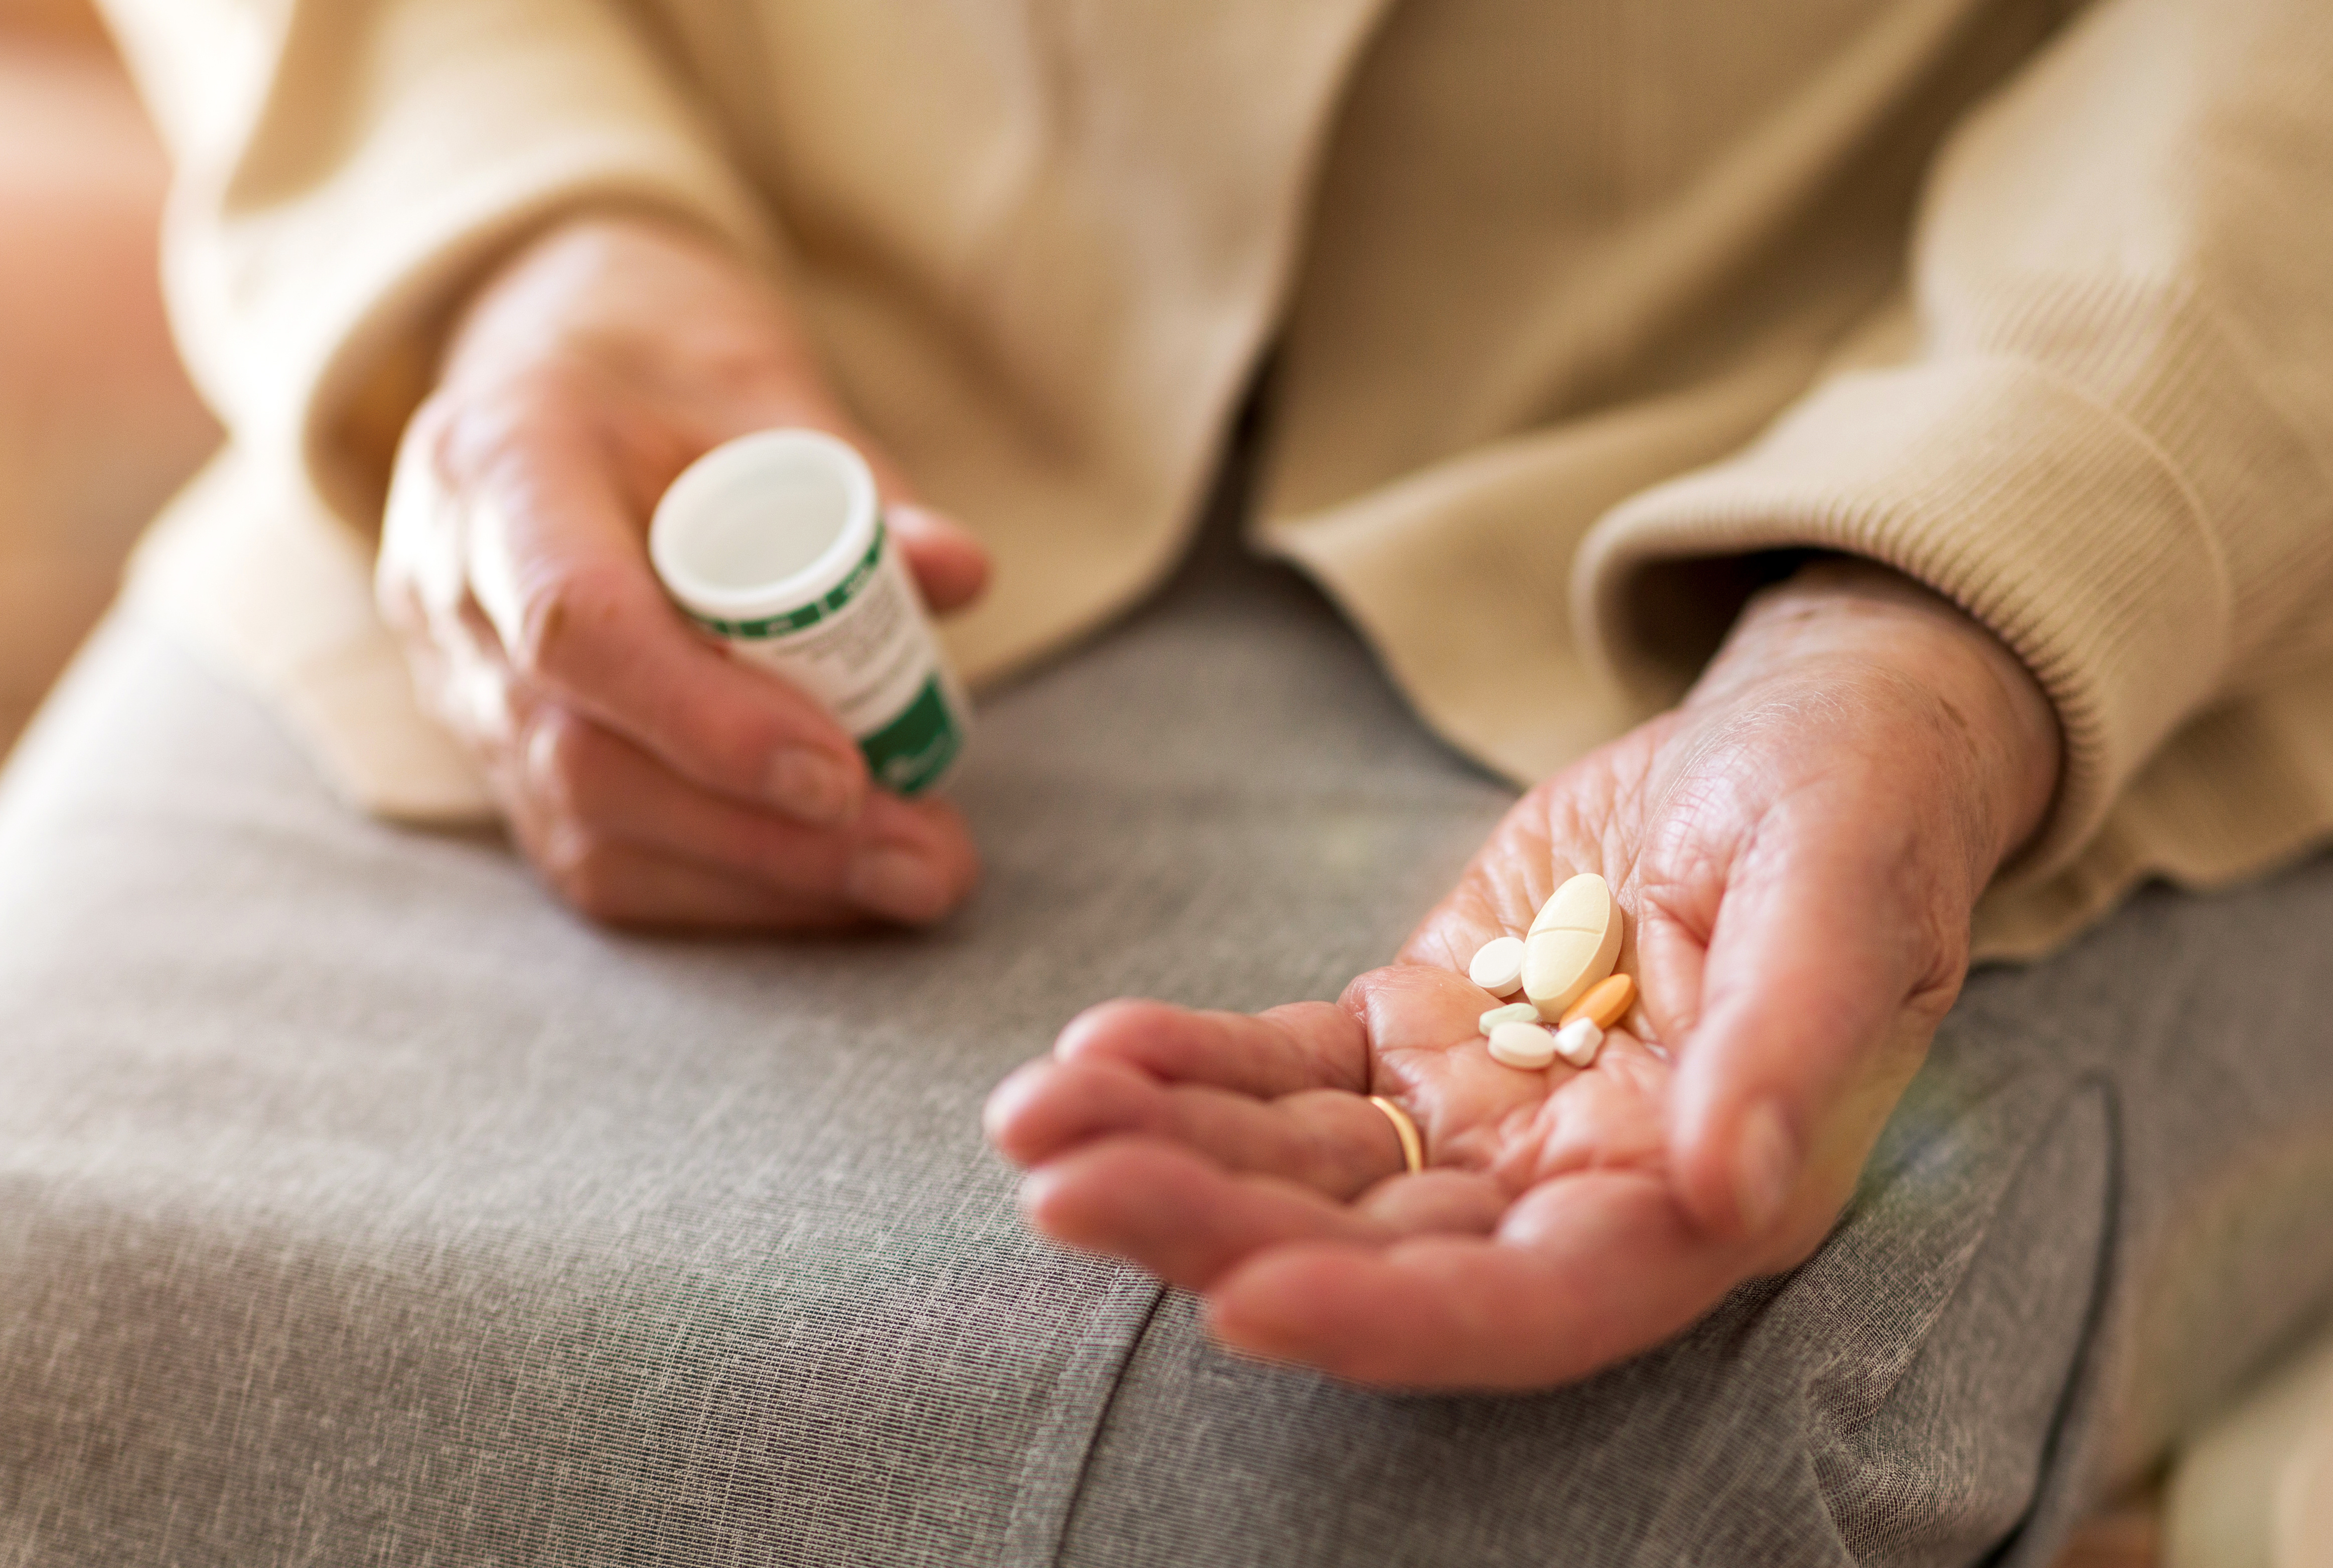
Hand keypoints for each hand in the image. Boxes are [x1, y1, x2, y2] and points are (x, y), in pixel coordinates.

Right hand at [379, 212, 988, 927]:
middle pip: (584, 758)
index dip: (707, 720)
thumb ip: (858, 482)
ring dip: (764, 880)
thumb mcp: (761, 387)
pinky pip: (596, 856)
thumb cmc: (662, 368)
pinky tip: (838, 890)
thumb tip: (960, 574)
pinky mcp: (498, 756)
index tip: (844, 775)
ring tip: (914, 878)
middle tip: (928, 858)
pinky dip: (727, 889)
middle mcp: (449, 590)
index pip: (571, 623)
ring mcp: (458, 686)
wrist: (552, 371)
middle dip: (767, 834)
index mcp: (500, 462)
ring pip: (587, 830)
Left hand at [986, 562, 2059, 1388]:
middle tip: (1063, 1186)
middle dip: (1214, 1228)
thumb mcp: (1847, 897)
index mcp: (1697, 1200)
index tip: (1241, 1297)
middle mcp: (1571, 1189)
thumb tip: (1731, 1185)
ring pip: (1303, 1170)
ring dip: (1164, 1148)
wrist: (1801, 736)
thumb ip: (1791, 1045)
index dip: (1390, 1319)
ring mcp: (1480, 1117)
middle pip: (1374, 1254)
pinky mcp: (1415, 1035)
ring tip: (1030, 1115)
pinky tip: (1093, 1051)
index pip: (1529, 1306)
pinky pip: (1285, 1071)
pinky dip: (1189, 1065)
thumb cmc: (1859, 812)